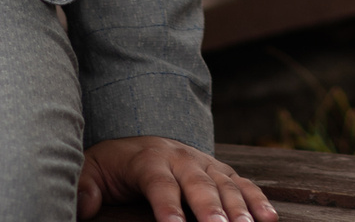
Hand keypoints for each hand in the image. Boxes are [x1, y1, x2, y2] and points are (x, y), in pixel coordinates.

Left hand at [78, 136, 276, 221]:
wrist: (138, 141)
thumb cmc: (112, 166)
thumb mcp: (91, 170)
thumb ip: (85, 186)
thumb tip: (85, 204)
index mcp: (149, 159)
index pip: (158, 184)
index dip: (167, 206)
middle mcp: (181, 158)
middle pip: (198, 184)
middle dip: (210, 208)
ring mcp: (204, 164)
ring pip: (225, 185)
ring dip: (239, 207)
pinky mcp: (220, 171)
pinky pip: (243, 184)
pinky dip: (258, 200)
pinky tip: (269, 219)